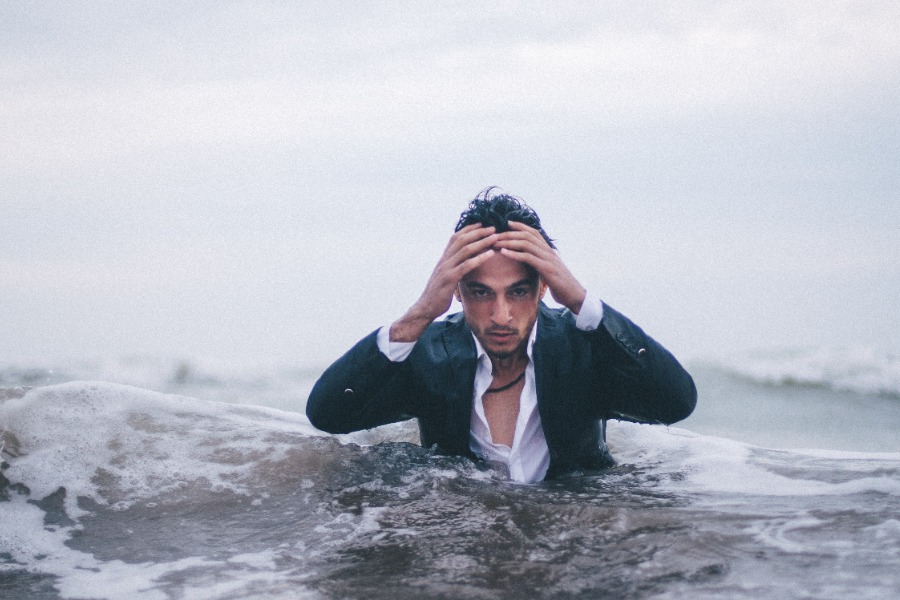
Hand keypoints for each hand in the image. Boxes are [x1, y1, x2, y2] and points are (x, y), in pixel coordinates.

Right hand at [390, 224, 498, 341]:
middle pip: (462, 240)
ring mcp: (446, 269)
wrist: (425, 308)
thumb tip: (465, 265)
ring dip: (482, 242)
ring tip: (495, 237)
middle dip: (478, 232)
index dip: (469, 229)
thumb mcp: (446, 277)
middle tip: (493, 228)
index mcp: (443, 259)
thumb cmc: (438, 294)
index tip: (482, 224)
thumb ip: (454, 268)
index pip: (456, 238)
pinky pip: (466, 265)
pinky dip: (479, 258)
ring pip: (465, 250)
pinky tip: (490, 254)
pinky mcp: (449, 279)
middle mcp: (444, 260)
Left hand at [494, 221, 586, 313]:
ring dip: (509, 242)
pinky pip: (528, 258)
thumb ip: (540, 264)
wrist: (575, 295)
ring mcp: (548, 259)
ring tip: (495, 243)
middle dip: (509, 234)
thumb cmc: (561, 285)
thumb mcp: (549, 272)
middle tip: (494, 235)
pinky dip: (514, 254)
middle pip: (527, 236)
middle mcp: (548, 252)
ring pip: (526, 244)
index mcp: (549, 251)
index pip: (534, 233)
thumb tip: (529, 264)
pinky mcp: (547, 269)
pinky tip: (503, 253)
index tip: (507, 223)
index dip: (520, 226)